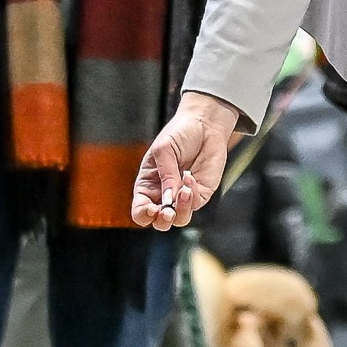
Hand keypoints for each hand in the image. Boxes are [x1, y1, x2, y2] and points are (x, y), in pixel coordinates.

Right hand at [132, 92, 240, 229]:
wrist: (204, 125)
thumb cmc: (178, 134)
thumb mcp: (164, 151)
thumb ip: (166, 176)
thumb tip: (168, 200)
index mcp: (148, 185)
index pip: (141, 210)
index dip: (143, 215)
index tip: (151, 209)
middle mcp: (164, 194)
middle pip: (160, 222)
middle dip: (163, 220)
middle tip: (168, 211)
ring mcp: (183, 195)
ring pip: (181, 218)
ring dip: (182, 209)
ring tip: (183, 190)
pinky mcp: (202, 193)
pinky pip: (196, 203)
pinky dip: (192, 193)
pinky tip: (190, 175)